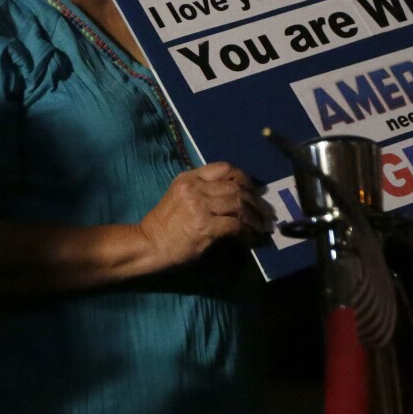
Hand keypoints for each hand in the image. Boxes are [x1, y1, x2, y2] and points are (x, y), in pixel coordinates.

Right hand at [139, 162, 273, 269]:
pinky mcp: (205, 226)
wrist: (148, 245)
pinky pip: (236, 224)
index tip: (253, 191)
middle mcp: (196, 187)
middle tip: (264, 213)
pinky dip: (246, 231)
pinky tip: (249, 238)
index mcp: (189, 178)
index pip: (225, 168)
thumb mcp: (180, 197)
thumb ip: (204, 192)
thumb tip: (236, 199)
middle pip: (236, 187)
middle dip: (255, 200)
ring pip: (239, 204)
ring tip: (261, 227)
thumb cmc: (164, 225)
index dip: (244, 179)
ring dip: (255, 217)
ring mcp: (200, 206)